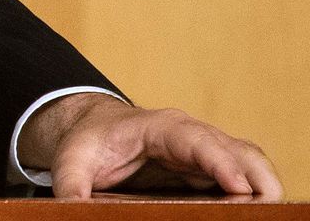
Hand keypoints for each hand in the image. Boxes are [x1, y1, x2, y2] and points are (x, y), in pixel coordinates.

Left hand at [21, 93, 281, 200]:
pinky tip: (256, 214)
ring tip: (268, 215)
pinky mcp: (212, 170)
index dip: (220, 161)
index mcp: (160, 127)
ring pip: (250, 163)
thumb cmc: (89, 141)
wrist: (97, 128)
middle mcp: (192, 135)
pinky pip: (246, 177)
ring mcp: (207, 152)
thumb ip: (71, 183)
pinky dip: (257, 194)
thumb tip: (71, 208)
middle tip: (267, 209)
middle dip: (257, 178)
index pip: (197, 140)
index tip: (238, 186)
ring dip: (264, 187)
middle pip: (238, 150)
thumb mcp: (73, 160)